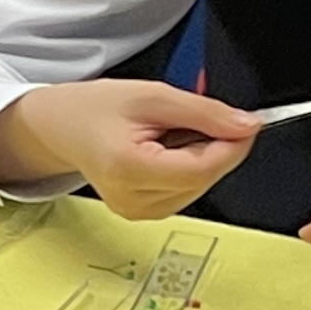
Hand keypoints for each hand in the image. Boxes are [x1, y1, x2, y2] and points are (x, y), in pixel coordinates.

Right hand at [0, 81, 256, 221]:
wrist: (62, 127)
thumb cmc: (96, 109)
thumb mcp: (153, 95)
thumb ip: (205, 113)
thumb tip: (248, 127)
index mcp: (129, 169)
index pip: (203, 167)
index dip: (232, 143)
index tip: (243, 121)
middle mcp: (133, 200)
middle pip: (205, 178)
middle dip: (213, 146)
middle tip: (189, 120)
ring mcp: (137, 212)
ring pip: (201, 186)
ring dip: (200, 157)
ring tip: (168, 136)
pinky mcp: (142, 213)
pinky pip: (188, 191)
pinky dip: (188, 168)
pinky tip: (165, 152)